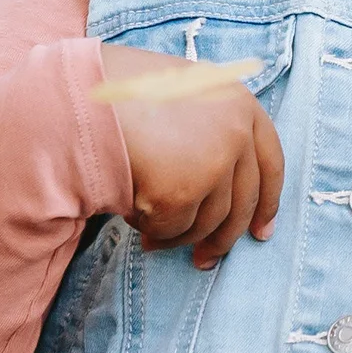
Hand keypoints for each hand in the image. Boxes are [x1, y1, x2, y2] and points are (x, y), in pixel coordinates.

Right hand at [99, 43, 284, 269]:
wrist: (79, 94)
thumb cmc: (123, 93)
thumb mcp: (182, 92)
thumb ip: (210, 125)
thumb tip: (224, 182)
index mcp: (239, 103)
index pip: (272, 164)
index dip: (267, 203)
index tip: (261, 232)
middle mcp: (236, 132)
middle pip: (245, 202)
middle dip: (225, 239)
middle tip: (205, 260)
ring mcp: (213, 162)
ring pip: (209, 222)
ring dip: (180, 238)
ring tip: (150, 237)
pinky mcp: (183, 191)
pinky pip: (174, 228)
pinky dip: (155, 232)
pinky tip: (133, 220)